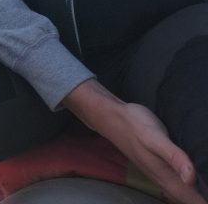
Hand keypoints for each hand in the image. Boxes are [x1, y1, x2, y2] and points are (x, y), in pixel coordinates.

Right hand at [64, 80, 205, 203]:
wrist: (112, 116)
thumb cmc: (135, 125)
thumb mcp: (155, 137)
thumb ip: (174, 157)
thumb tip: (191, 179)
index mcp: (166, 177)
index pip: (192, 200)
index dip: (205, 201)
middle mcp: (164, 180)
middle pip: (188, 199)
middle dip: (203, 199)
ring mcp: (161, 174)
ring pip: (183, 194)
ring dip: (197, 194)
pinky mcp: (160, 167)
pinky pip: (178, 185)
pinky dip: (191, 187)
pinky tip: (196, 180)